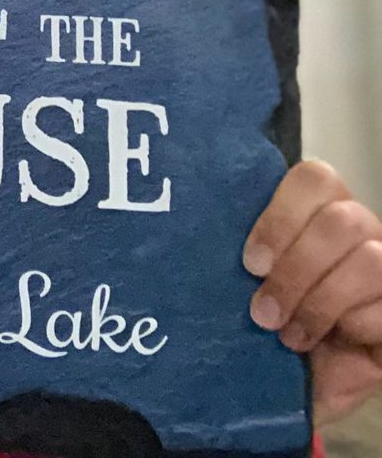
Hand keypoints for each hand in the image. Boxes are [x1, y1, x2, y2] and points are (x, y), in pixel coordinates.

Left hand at [244, 158, 381, 422]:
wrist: (292, 386)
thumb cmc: (263, 325)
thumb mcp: (244, 283)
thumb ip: (243, 253)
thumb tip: (199, 231)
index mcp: (318, 213)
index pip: (316, 178)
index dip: (282, 217)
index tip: (250, 263)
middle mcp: (360, 234)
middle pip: (343, 219)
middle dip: (296, 267)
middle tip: (262, 310)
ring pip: (370, 259)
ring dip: (319, 300)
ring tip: (286, 333)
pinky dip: (349, 325)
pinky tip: (320, 342)